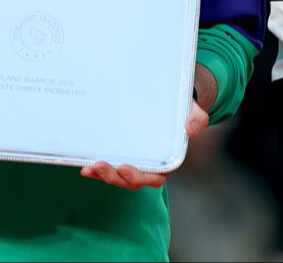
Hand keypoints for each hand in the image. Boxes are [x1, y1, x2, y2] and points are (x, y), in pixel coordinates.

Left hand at [81, 96, 209, 189]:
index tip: (125, 167)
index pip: (155, 178)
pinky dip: (97, 169)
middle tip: (100, 166)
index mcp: (167, 161)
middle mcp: (150, 166)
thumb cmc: (183, 110)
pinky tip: (85, 164)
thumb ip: (197, 119)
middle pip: (132, 181)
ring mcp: (135, 161)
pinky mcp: (122, 155)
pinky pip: (110, 166)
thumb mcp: (193, 111)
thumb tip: (190, 128)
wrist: (171, 101)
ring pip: (118, 176)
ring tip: (89, 167)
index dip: (139, 177)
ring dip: (103, 174)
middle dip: (114, 177)